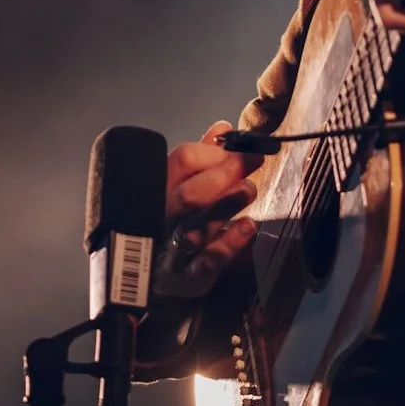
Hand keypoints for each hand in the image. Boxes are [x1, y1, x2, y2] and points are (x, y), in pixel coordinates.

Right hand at [154, 120, 260, 299]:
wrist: (152, 277)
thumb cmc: (174, 221)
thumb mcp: (182, 186)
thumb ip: (203, 159)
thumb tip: (223, 128)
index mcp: (159, 188)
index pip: (182, 161)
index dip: (216, 152)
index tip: (246, 150)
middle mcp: (161, 218)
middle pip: (189, 194)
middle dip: (223, 175)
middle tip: (252, 163)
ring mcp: (172, 250)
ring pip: (195, 227)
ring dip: (225, 206)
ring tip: (249, 189)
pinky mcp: (187, 277)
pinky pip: (206, 261)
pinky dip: (229, 243)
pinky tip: (248, 227)